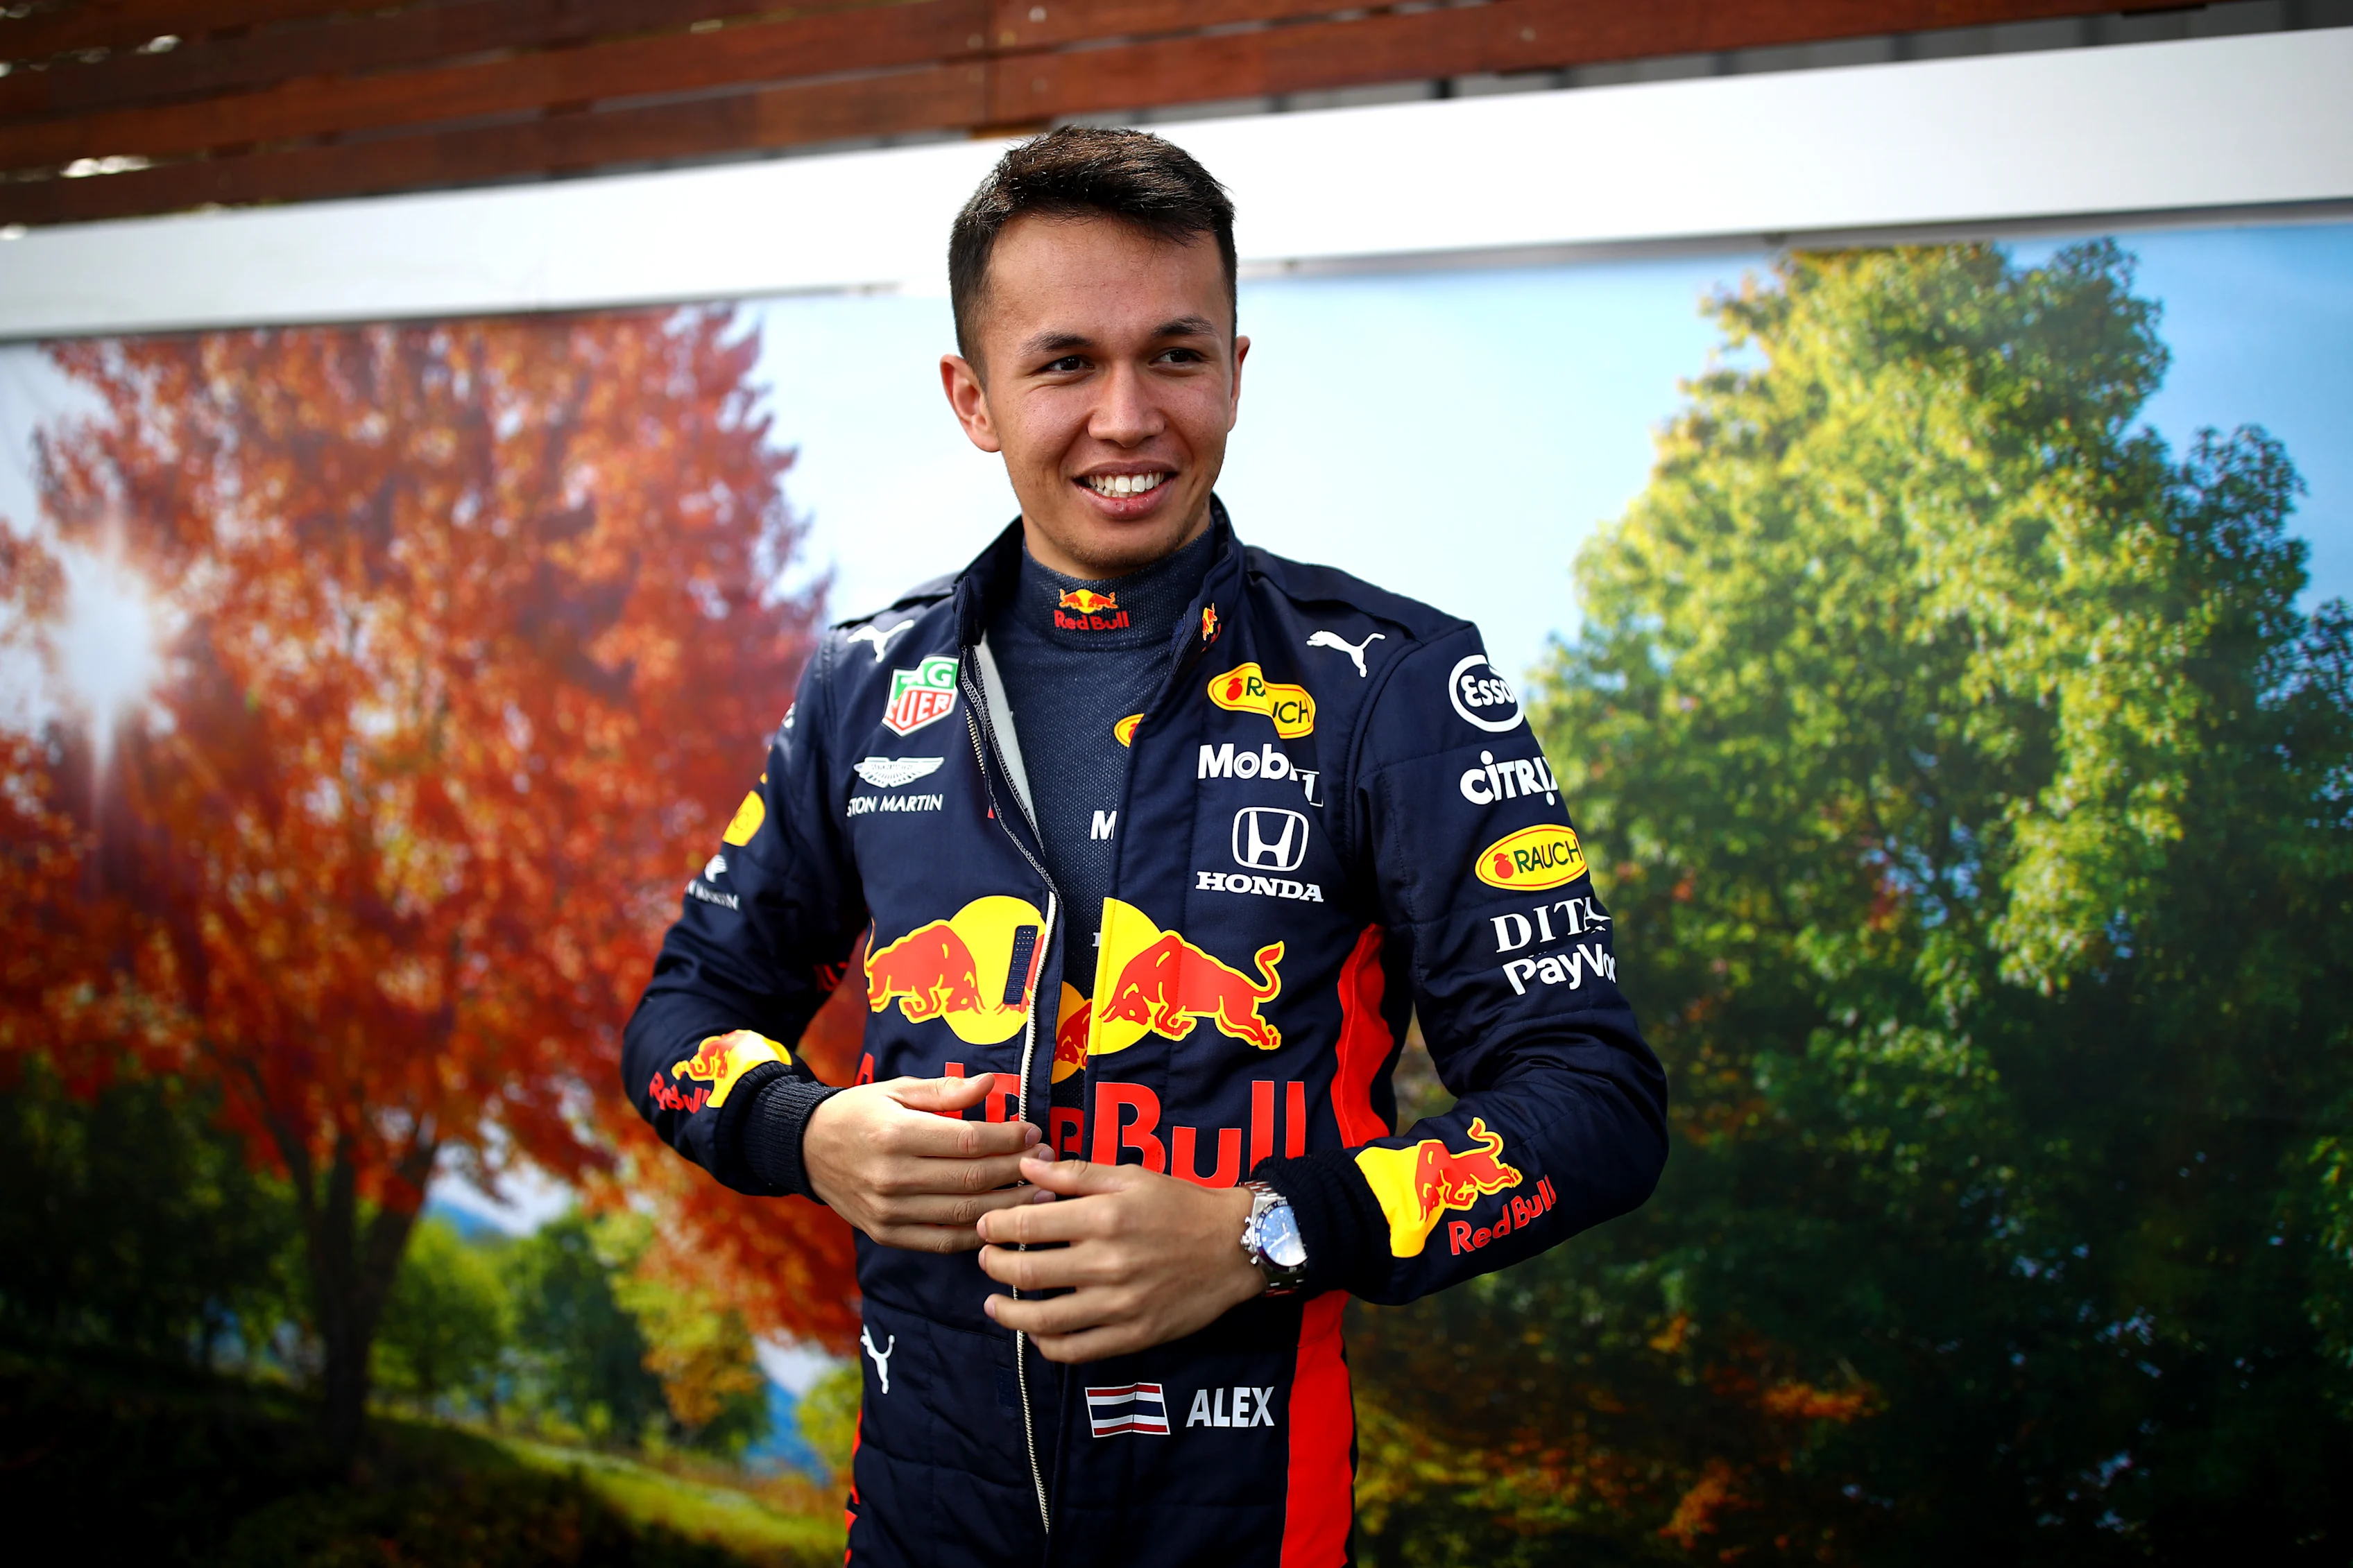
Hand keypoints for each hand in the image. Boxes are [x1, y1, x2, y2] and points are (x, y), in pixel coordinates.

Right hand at [800, 1073, 1040, 1251]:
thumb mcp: (897, 1090)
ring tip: (1041, 1194)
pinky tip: (1004, 1221)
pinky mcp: (887, 1234)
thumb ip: (945, 1091)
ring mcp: (889, 1211)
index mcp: (896, 1134)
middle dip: (1017, 1171)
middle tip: (1048, 1162)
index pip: (967, 1141)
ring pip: (963, 1214)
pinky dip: (978, 1234)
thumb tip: (991, 1084)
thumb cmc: (859, 1112)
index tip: (1033, 1132)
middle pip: (971, 1179)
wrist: (808, 1150)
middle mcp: (892, 1176)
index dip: (1007, 1138)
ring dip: (1009, 1205)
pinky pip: (943, 1240)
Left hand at [975, 1150, 1264, 1361]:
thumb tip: (1028, 1166)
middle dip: (994, 1264)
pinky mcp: (1131, 1335)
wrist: (1235, 1247)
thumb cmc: (1181, 1205)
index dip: (995, 1225)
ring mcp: (1118, 1305)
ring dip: (1007, 1312)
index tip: (986, 1225)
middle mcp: (1107, 1263)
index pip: (1027, 1224)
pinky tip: (1036, 1333)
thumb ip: (1077, 1174)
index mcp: (1104, 1217)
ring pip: (1042, 1320)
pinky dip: (1045, 1345)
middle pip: (1026, 1271)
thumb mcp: (1131, 1176)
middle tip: (986, 1258)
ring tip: (994, 1303)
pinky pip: (1075, 1350)